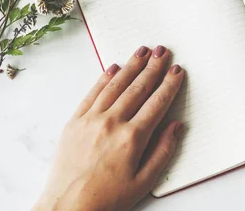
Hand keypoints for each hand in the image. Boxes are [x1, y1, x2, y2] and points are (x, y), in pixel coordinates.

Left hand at [34, 45, 184, 210]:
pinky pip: (92, 93)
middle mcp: (112, 123)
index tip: (177, 70)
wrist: (67, 208)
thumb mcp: (144, 182)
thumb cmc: (107, 198)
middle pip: (138, 88)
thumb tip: (177, 126)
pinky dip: (104, 78)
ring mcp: (91, 120)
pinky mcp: (74, 122)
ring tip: (143, 50)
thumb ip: (164, 151)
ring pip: (116, 85)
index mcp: (132, 138)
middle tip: (163, 51)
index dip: (169, 85)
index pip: (157, 103)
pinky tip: (113, 67)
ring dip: (131, 65)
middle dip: (153, 67)